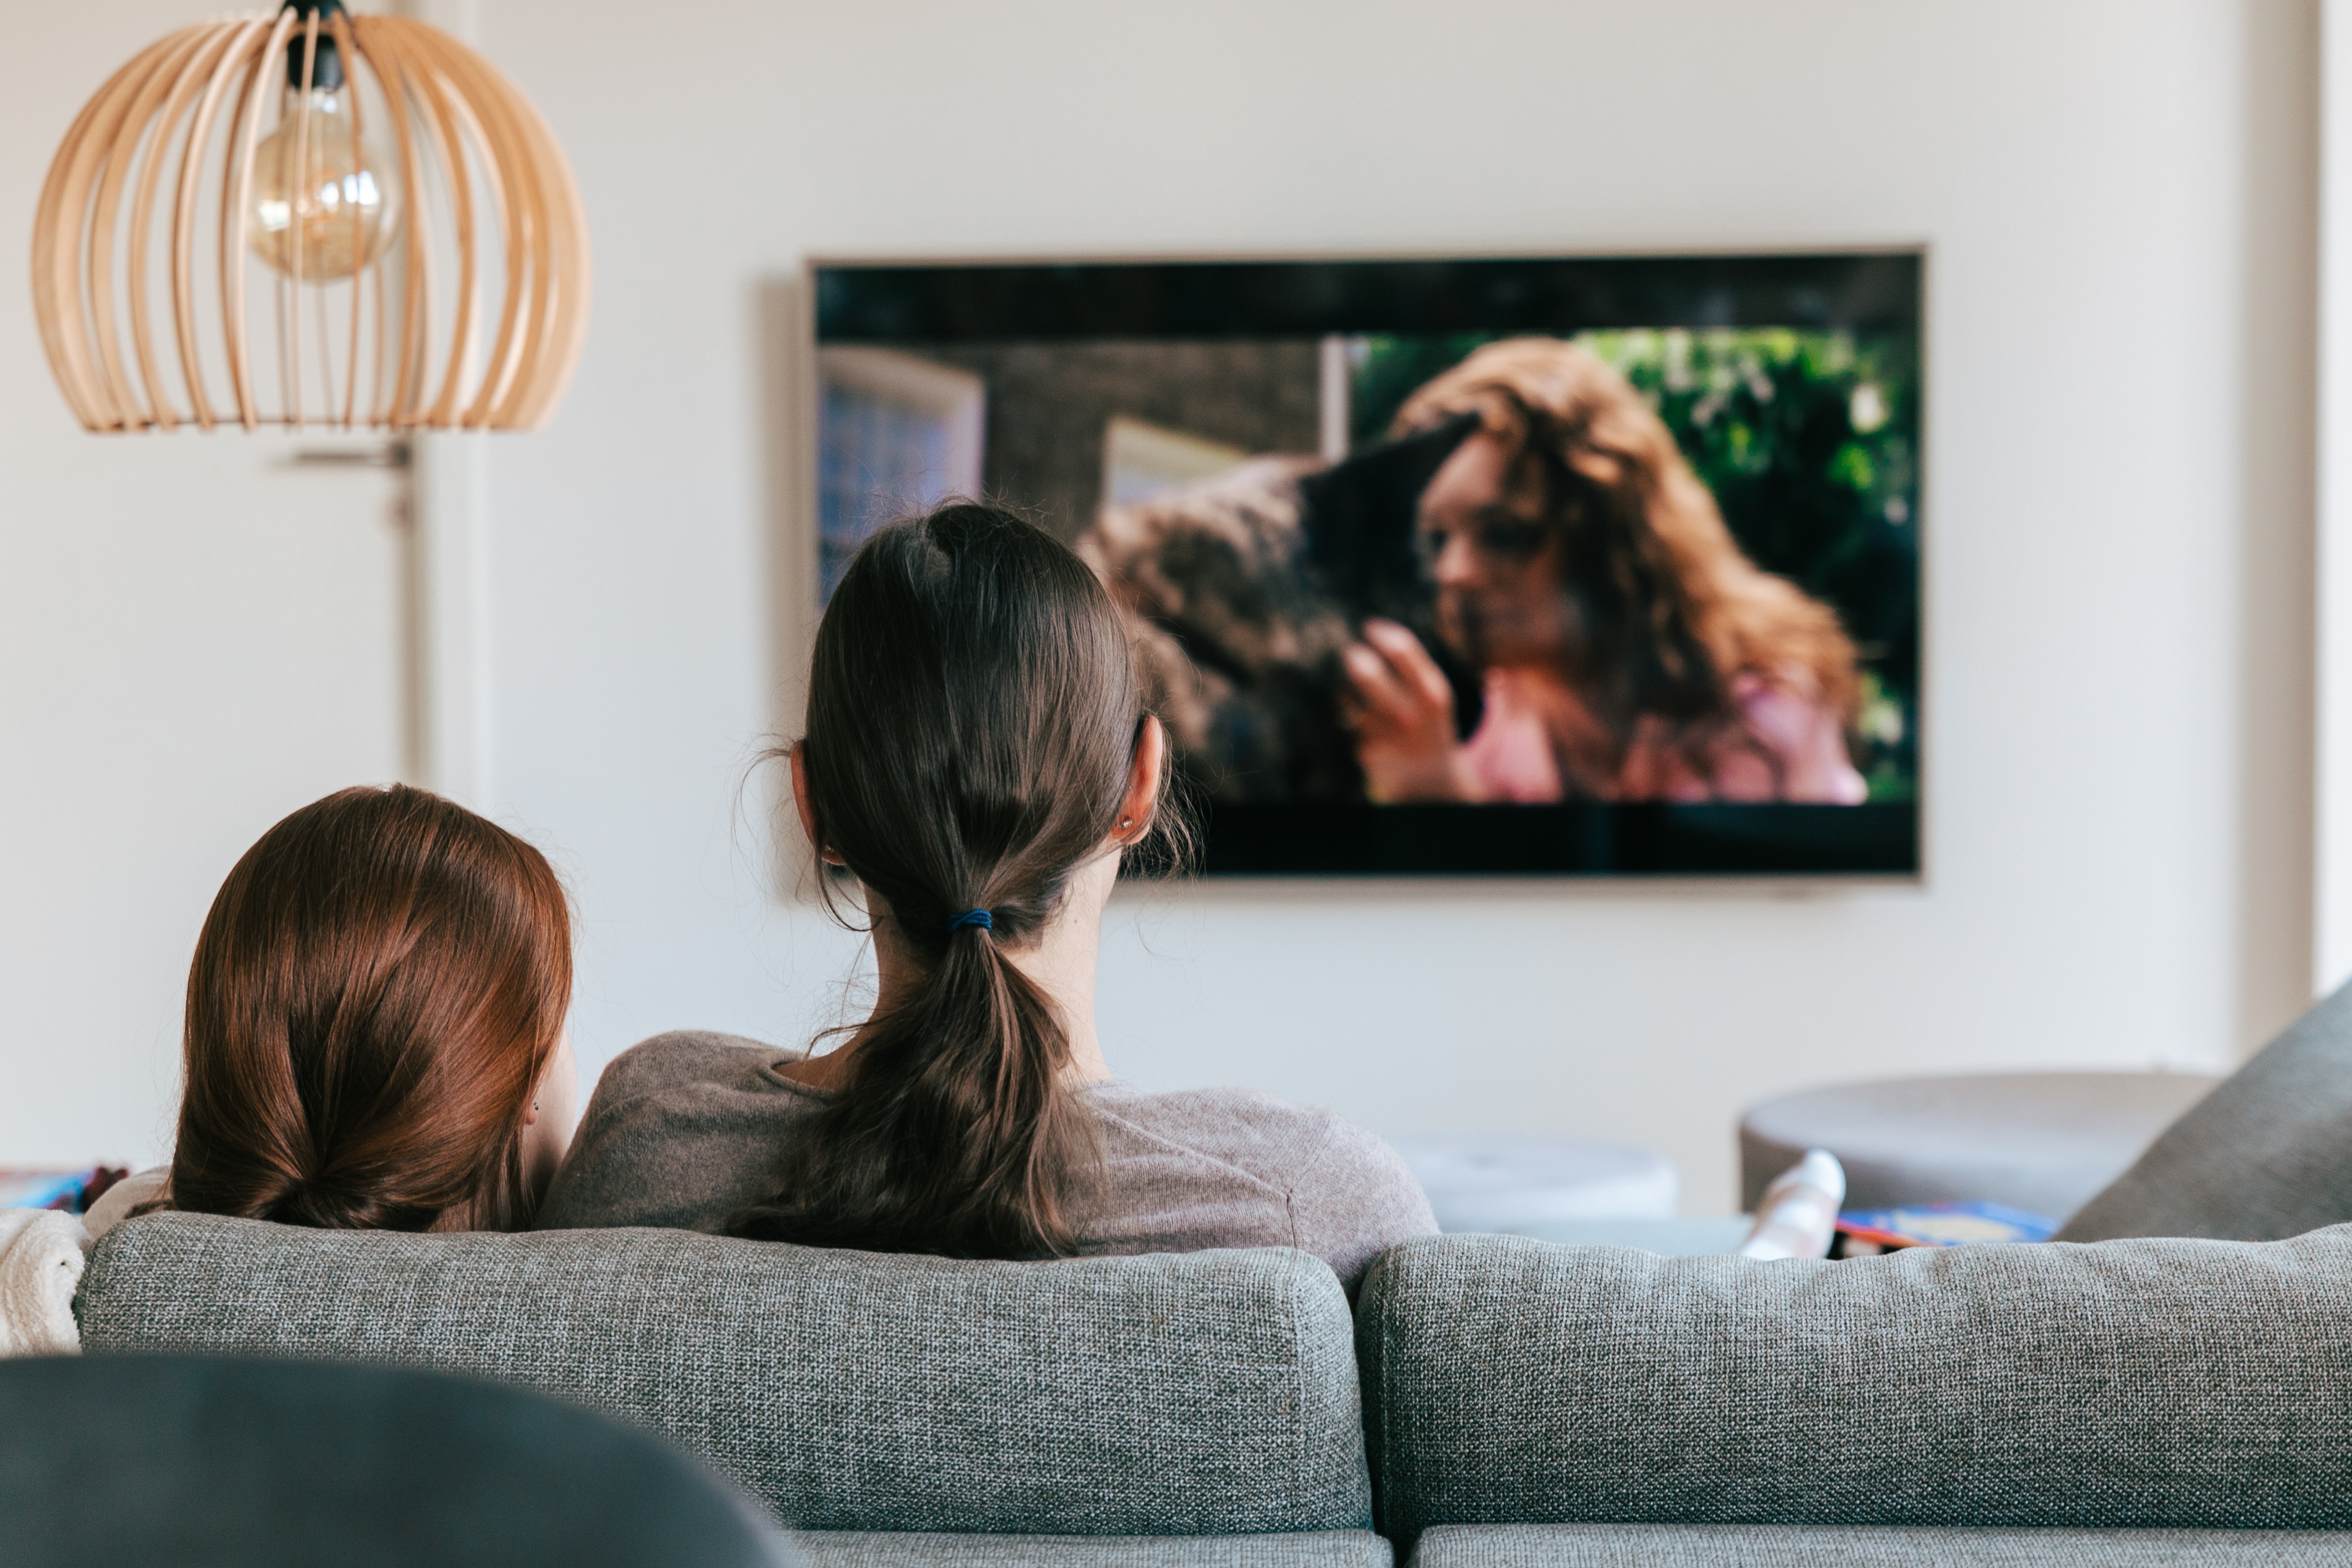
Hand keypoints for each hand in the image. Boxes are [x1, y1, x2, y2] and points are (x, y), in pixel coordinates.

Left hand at [1341, 619, 1479, 801]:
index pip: (1401, 650)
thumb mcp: (1435, 693)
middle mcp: (1409, 715)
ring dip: (1341, 686)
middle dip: (1352, 658)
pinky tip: (1346, 711)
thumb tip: (1374, 626)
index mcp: (1431, 694)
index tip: (1368, 627)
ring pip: (1348, 699)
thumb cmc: (1428, 723)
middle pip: (1368, 675)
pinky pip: (1344, 722)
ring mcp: (1386, 736)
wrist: (1432, 779)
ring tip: (1344, 681)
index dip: (1379, 633)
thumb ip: (1413, 663)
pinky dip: (1341, 712)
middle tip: (1348, 653)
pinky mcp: (1366, 752)